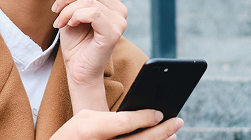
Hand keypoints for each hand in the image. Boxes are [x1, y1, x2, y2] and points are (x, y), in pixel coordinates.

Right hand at [49, 109, 183, 139]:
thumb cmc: (73, 136)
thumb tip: (138, 118)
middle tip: (178, 121)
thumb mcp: (84, 119)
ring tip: (172, 134)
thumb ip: (109, 117)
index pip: (125, 122)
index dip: (145, 117)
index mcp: (91, 130)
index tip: (159, 113)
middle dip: (163, 130)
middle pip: (141, 139)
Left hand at [52, 0, 127, 89]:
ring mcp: (120, 19)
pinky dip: (74, 16)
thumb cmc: (75, 41)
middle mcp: (120, 7)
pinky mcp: (115, 31)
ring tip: (59, 21)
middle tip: (55, 10)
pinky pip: (91, 12)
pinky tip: (70, 25)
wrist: (78, 69)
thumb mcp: (72, 8)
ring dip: (66, 9)